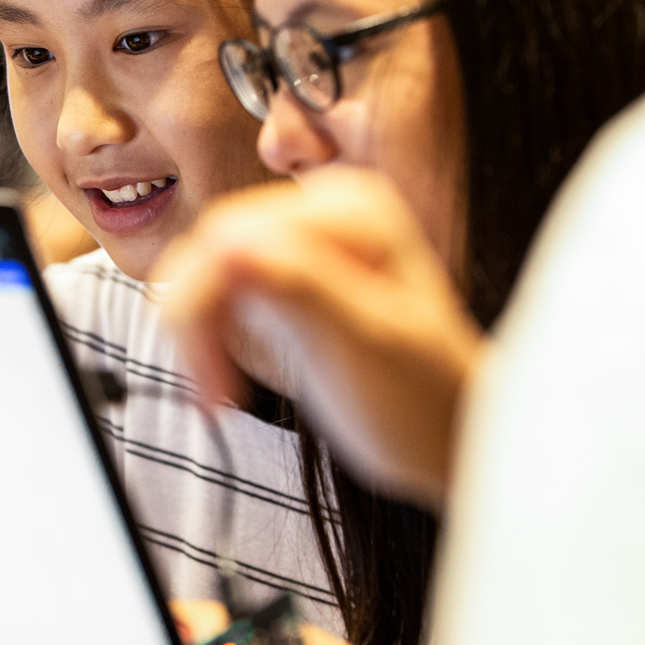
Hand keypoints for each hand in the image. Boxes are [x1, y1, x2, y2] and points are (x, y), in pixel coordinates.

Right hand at [154, 166, 484, 505]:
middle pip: (212, 246)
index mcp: (349, 211)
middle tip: (211, 399)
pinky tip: (222, 380)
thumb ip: (303, 283)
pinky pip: (218, 287)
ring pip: (205, 267)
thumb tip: (229, 246)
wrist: (446, 434)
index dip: (205, 305)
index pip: (233, 235)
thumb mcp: (366, 343)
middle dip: (197, 323)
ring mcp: (304, 239)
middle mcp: (323, 209)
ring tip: (217, 397)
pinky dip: (207, 335)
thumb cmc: (424, 400)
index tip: (215, 388)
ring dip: (197, 333)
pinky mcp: (286, 272)